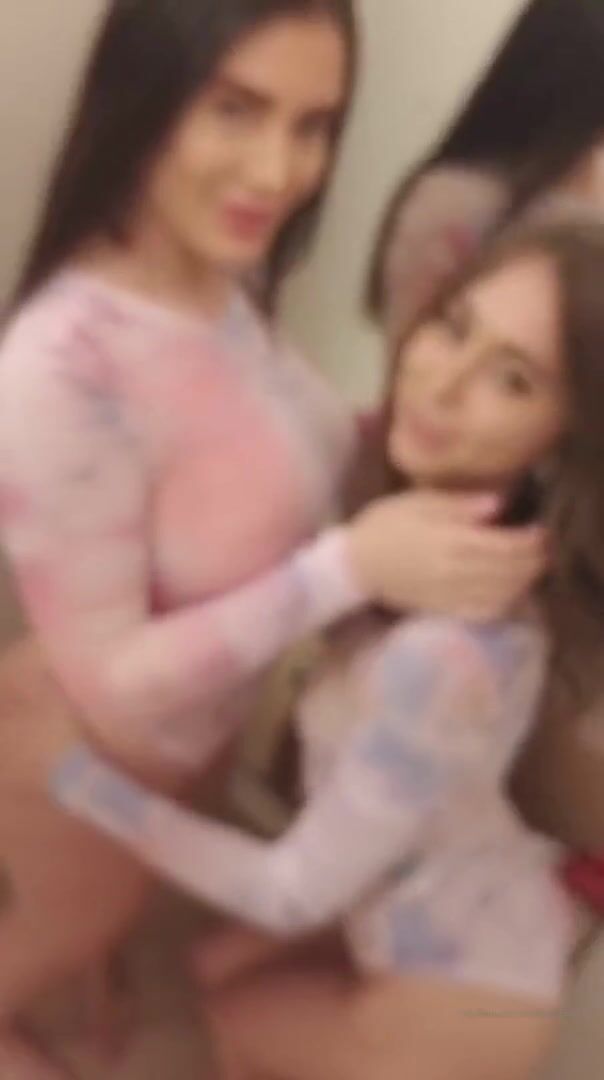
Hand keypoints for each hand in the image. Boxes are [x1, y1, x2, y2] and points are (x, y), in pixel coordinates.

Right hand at [346, 490, 546, 620]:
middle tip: (543, 547)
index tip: (541, 529)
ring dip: (524, 582)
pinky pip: (483, 611)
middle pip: (510, 571)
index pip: (507, 545)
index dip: (532, 539)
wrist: (353, 564)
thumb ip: (460, 504)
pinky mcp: (443, 609)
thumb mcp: (418, 501)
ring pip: (502, 593)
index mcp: (451, 540)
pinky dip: (504, 603)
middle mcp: (455, 571)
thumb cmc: (384, 525)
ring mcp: (450, 594)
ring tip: (530, 567)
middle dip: (534, 560)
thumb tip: (500, 503)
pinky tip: (508, 592)